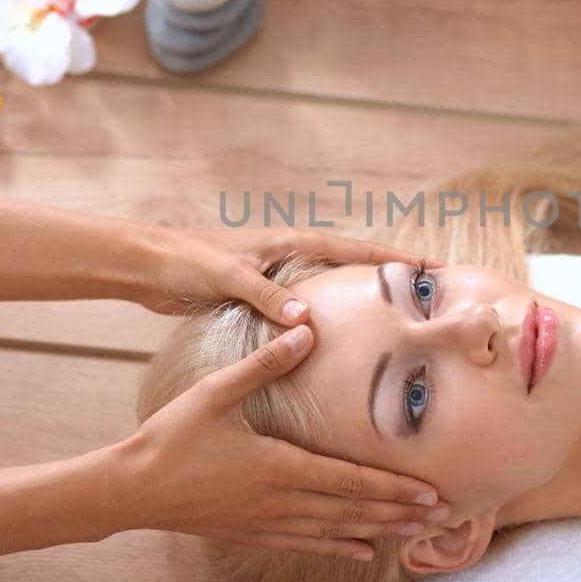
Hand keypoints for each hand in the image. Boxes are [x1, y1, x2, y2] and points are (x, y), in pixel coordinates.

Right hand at [124, 321, 450, 559]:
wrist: (132, 488)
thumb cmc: (173, 436)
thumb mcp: (217, 392)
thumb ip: (265, 363)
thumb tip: (306, 329)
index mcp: (279, 465)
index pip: (350, 481)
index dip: (394, 488)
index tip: (431, 491)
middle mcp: (280, 501)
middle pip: (353, 511)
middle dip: (401, 513)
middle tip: (444, 515)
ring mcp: (267, 523)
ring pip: (336, 532)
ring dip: (379, 531)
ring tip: (417, 533)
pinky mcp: (252, 534)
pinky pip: (306, 544)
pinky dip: (339, 547)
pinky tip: (364, 553)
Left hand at [135, 223, 443, 321]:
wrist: (149, 266)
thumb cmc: (187, 263)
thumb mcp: (229, 278)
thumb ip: (267, 298)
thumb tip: (306, 322)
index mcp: (291, 243)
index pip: (356, 249)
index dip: (394, 259)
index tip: (431, 267)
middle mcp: (291, 255)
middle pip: (354, 264)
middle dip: (389, 276)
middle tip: (427, 294)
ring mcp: (279, 274)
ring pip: (333, 285)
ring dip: (361, 296)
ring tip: (396, 318)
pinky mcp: (263, 294)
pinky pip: (309, 304)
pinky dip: (331, 315)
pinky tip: (340, 338)